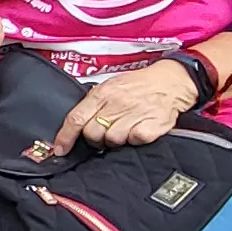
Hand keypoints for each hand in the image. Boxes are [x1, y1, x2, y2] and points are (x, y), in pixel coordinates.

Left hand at [59, 59, 203, 147]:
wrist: (171, 81)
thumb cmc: (139, 85)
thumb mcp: (111, 86)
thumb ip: (94, 103)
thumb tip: (75, 125)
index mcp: (103, 93)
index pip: (76, 118)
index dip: (65, 137)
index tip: (60, 149)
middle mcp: (116, 103)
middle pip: (92, 133)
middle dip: (95, 137)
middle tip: (107, 130)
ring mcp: (134, 114)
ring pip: (112, 140)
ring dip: (117, 138)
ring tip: (126, 127)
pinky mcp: (150, 126)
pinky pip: (134, 141)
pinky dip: (135, 139)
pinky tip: (139, 128)